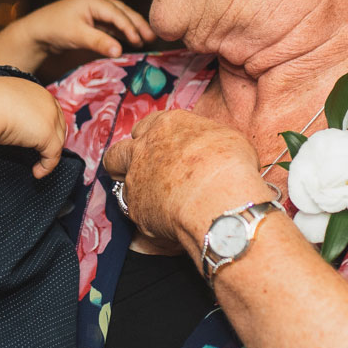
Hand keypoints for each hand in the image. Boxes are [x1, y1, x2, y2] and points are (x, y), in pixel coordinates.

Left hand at [0, 0, 154, 71]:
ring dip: (131, 28)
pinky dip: (121, 31)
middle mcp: (96, 2)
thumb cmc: (54, 29)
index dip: (130, 27)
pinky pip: (111, 24)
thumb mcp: (77, 36)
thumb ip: (99, 42)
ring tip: (145, 40)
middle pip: (123, 12)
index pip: (117, 13)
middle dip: (138, 24)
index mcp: (93, 0)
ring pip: (118, 17)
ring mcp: (94, 10)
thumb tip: (120, 51)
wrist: (35, 31)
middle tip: (152, 38)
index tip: (140, 41)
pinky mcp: (91, 20)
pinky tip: (128, 40)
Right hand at [0, 75, 67, 176]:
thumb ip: (7, 109)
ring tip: (37, 166)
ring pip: (57, 140)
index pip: (48, 108)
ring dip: (48, 155)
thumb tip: (3, 122)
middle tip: (41, 154)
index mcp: (33, 90)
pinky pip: (53, 155)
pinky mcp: (48, 134)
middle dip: (52, 140)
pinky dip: (46, 167)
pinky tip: (36, 173)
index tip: (37, 138)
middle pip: (58, 124)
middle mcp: (46, 100)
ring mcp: (49, 117)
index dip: (45, 124)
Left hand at [102, 109, 269, 254]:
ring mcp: (135, 180)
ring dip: (136, 192)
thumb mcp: (225, 137)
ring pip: (122, 184)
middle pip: (117, 153)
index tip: (159, 147)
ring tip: (158, 202)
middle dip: (121, 162)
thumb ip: (203, 141)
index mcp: (166, 125)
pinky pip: (138, 213)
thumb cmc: (230, 165)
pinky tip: (170, 223)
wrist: (218, 199)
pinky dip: (151, 218)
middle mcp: (143, 149)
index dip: (151, 138)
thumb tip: (205, 149)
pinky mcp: (136, 209)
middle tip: (136, 171)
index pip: (146, 127)